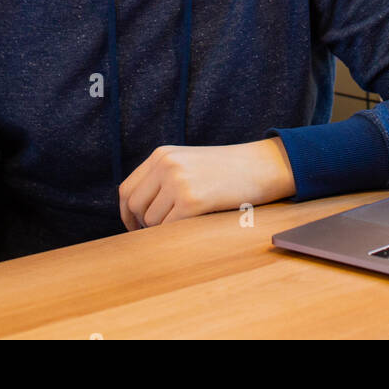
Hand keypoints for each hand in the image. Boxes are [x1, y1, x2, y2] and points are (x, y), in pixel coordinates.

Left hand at [118, 138, 295, 229]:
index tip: (136, 227)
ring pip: (152, 221)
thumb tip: (137, 213)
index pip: (127, 189)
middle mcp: (166, 165)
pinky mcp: (192, 200)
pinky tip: (193, 226)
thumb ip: (162, 178)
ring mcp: (178, 182)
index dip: (127, 214)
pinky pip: (169, 228)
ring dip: (164, 229)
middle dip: (143, 225)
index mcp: (162, 155)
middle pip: (135, 206)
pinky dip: (177, 234)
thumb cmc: (227, 170)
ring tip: (187, 223)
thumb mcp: (188, 162)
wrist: (261, 165)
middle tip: (159, 234)